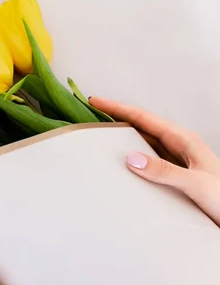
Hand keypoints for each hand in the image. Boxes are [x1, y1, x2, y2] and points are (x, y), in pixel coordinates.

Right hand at [90, 97, 219, 224]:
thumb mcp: (196, 184)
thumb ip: (164, 171)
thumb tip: (131, 158)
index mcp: (183, 140)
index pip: (143, 118)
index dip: (117, 108)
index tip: (95, 100)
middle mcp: (178, 147)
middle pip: (140, 126)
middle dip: (114, 118)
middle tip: (89, 115)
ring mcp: (174, 161)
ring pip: (141, 143)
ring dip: (120, 137)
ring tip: (98, 136)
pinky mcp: (172, 176)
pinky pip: (145, 160)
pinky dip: (128, 157)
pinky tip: (118, 163)